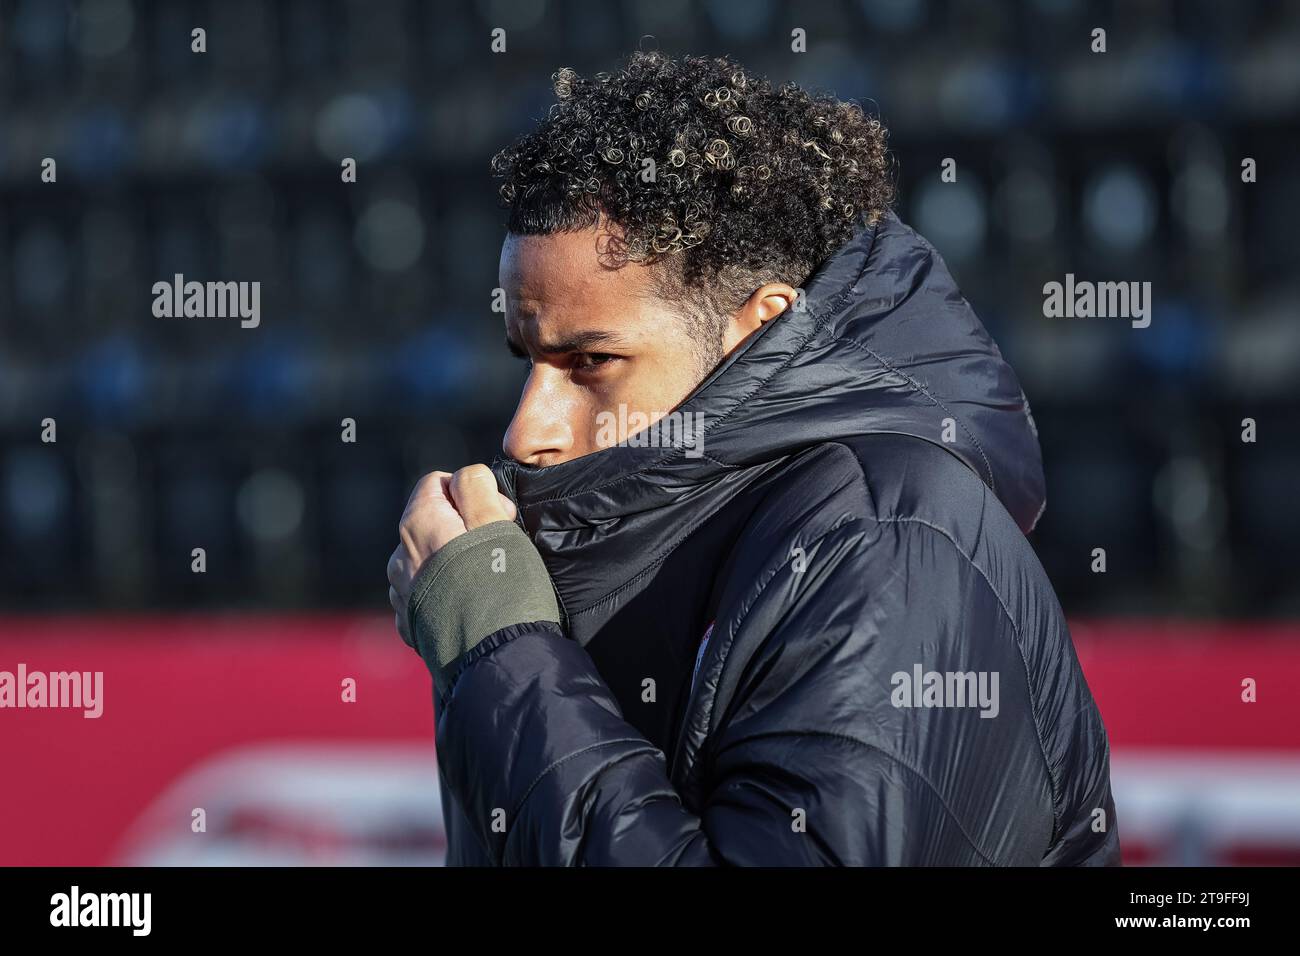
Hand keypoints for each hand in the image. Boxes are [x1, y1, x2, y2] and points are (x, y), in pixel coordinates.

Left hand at [387, 464, 517, 647]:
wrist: (497, 659)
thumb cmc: (503, 586)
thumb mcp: (496, 520)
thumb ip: (475, 485)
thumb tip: (465, 478)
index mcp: (416, 524)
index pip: (438, 483)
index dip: (474, 494)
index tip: (498, 519)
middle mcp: (399, 556)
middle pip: (434, 522)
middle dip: (464, 528)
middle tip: (498, 552)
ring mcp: (402, 594)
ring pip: (430, 558)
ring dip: (454, 561)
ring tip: (485, 584)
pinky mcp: (411, 624)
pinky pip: (429, 592)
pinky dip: (447, 592)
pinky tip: (470, 606)